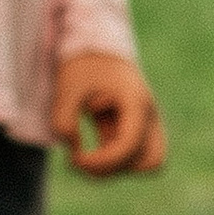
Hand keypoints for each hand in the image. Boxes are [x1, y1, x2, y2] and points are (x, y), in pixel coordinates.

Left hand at [52, 53, 165, 176]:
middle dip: (114, 168)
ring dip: (114, 166)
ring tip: (85, 156)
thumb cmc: (84, 64)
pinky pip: (134, 156)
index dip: (103, 160)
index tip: (75, 158)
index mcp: (136, 102)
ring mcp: (148, 124)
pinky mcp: (138, 130)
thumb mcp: (67, 88)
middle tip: (83, 159)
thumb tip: (75, 152)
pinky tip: (91, 150)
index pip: (129, 145)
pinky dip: (112, 160)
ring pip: (143, 163)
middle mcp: (149, 116)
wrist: (99, 47)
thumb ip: (64, 121)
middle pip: (148, 161)